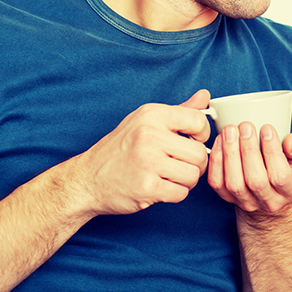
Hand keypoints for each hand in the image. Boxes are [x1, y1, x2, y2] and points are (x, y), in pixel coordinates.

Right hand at [70, 89, 211, 215]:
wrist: (87, 180)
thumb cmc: (119, 150)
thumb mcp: (145, 122)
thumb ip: (179, 111)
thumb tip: (205, 96)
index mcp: (151, 115)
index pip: (198, 121)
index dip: (202, 135)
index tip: (191, 142)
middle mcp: (149, 135)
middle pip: (199, 153)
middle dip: (195, 164)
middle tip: (180, 166)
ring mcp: (148, 161)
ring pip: (193, 175)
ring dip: (185, 181)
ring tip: (169, 177)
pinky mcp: (147, 187)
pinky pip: (181, 193)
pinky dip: (174, 194)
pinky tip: (161, 188)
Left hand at [208, 122, 291, 213]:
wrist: (272, 190)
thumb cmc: (290, 166)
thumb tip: (291, 142)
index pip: (281, 176)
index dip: (272, 152)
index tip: (266, 128)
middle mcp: (270, 202)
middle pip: (256, 181)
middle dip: (248, 151)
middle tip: (245, 126)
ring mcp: (248, 202)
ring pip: (234, 184)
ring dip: (230, 155)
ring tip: (230, 131)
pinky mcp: (228, 198)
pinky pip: (218, 183)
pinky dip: (216, 161)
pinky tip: (220, 142)